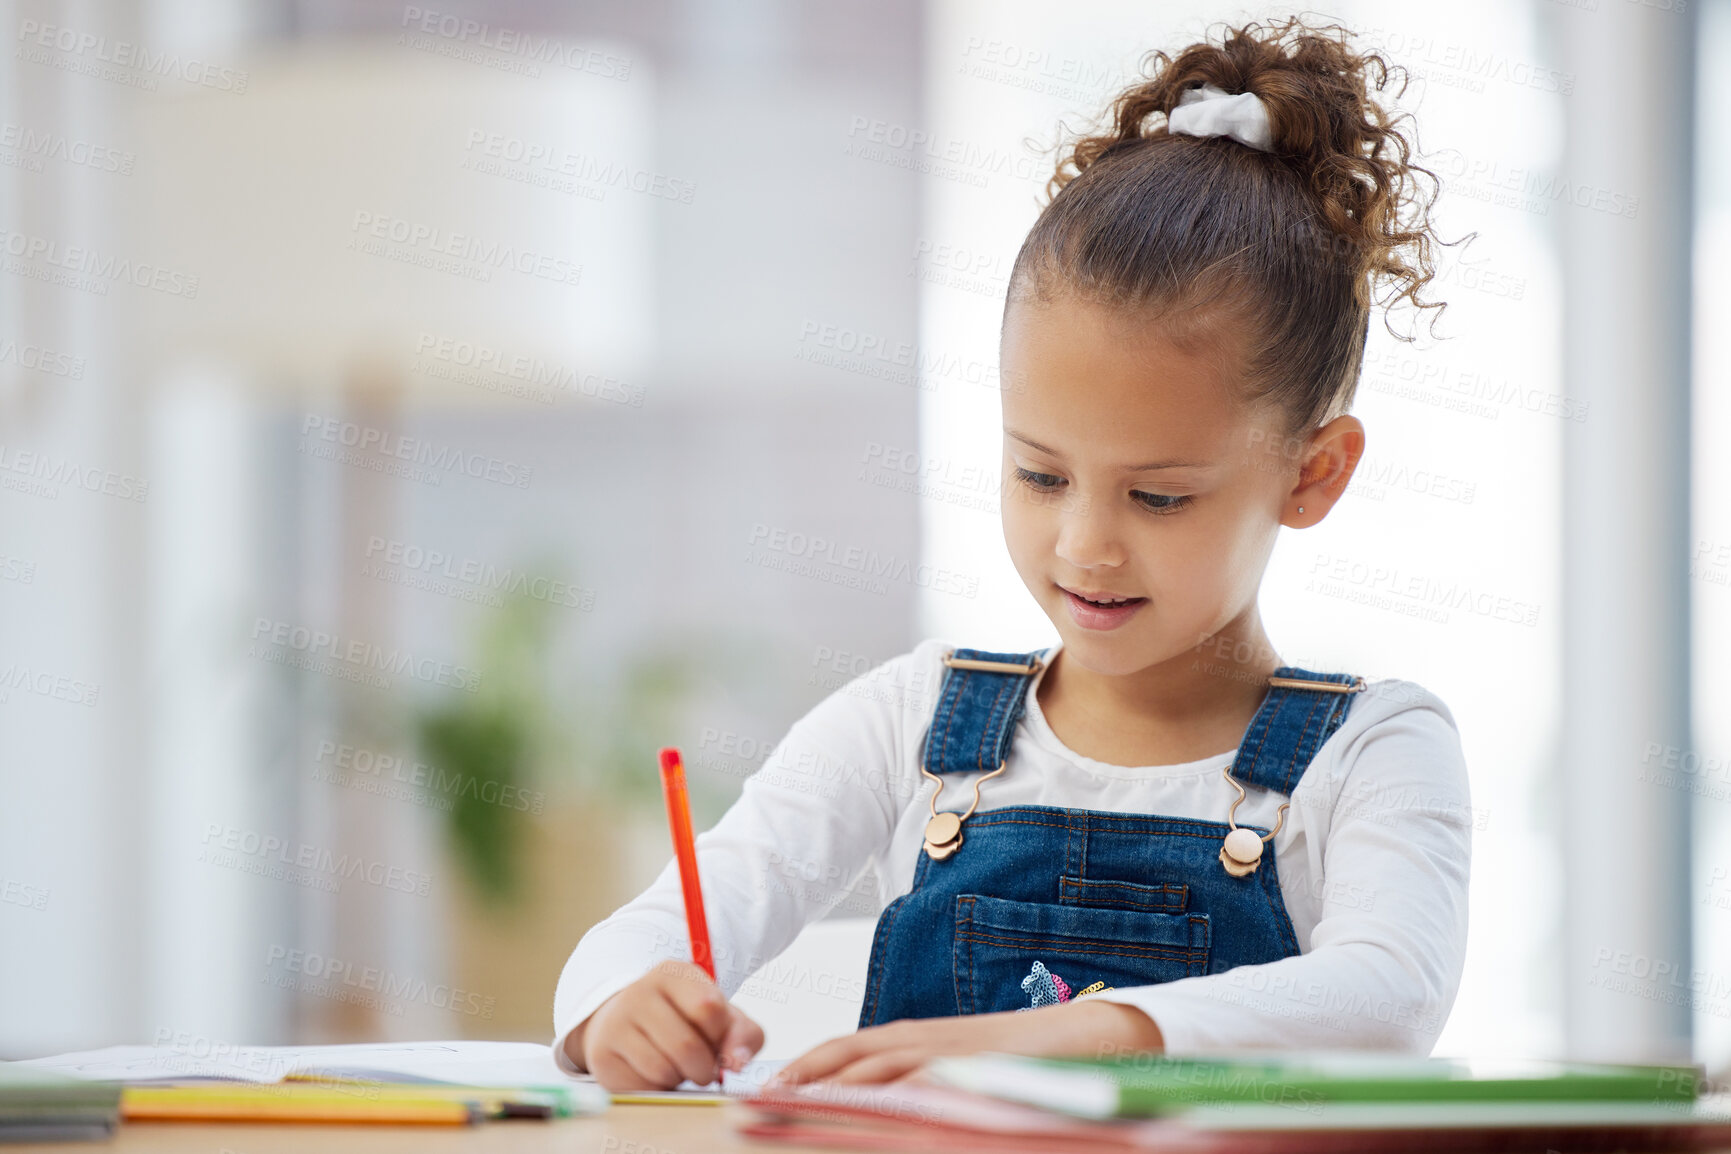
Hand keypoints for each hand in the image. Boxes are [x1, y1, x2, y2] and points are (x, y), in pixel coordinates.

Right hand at [565, 960, 764, 1090]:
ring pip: (663, 1070)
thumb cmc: (686, 1022)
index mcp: (674, 972)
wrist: (631, 1025)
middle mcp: (640, 990)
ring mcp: (615, 1022)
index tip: (716, 1039)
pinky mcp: (601, 1054)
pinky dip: (657, 1090)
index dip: (721, 1036)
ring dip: (679, 1080)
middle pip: (687, 1046)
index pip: (709, 1008)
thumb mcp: (722, 1019)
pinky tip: (654, 1074)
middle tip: (702, 1067)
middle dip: (704, 1069)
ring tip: (676, 1066)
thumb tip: (736, 1062)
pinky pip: (641, 1088)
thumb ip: (744, 1036)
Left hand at [772, 998, 1163, 1086]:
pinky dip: (888, 1096)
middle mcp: (923, 1043)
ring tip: (785, 1106)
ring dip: (828, 1089)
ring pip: (875, 1071)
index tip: (761, 1094)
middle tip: (751, 1105)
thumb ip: (921, 1085)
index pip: (846, 1056)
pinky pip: (923, 1085)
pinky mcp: (974, 1071)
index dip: (802, 1074)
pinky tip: (862, 1107)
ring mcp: (947, 1056)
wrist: (1091, 1037)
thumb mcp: (960, 1070)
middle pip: (847, 1060)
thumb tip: (886, 1107)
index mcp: (916, 1042)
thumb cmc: (1024, 1059)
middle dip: (797, 1083)